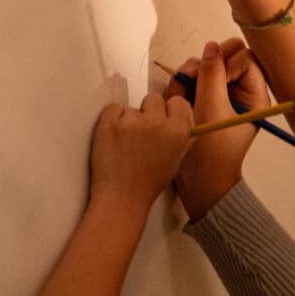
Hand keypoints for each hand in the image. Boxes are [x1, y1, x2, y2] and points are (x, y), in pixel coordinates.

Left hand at [89, 93, 192, 219]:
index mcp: (178, 131)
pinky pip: (113, 109)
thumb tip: (184, 114)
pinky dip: (112, 120)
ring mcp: (132, 121)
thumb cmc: (149, 181)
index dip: (169, 110)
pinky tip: (114, 139)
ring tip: (125, 144)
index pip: (178, 102)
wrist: (122, 197)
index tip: (162, 120)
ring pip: (132, 108)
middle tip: (141, 133)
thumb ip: (183, 135)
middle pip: (153, 99)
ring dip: (128, 120)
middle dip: (148, 112)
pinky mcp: (110, 122)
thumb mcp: (177, 158)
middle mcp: (158, 123)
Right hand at [167, 38, 269, 219]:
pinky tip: (177, 104)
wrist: (195, 182)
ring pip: (202, 66)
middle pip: (222, 56)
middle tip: (191, 82)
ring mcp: (216, 94)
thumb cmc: (210, 152)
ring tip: (182, 100)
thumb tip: (211, 46)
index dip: (228, 63)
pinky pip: (189, 80)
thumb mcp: (212, 110)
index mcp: (253, 95)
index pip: (246, 58)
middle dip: (203, 67)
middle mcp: (236, 91)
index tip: (215, 82)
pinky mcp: (199, 99)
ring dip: (187, 78)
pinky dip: (180, 88)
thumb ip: (212, 76)